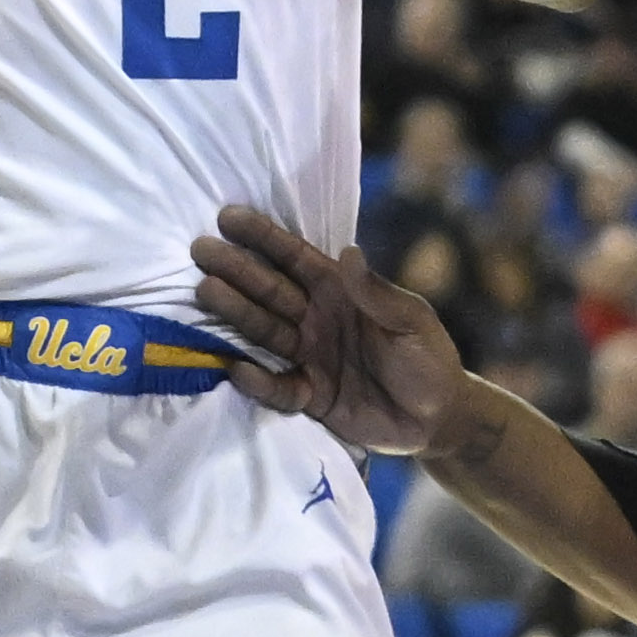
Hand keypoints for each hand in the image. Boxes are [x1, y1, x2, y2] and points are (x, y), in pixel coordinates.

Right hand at [190, 204, 466, 455]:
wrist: (437, 419)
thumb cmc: (429, 359)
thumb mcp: (412, 322)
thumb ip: (379, 293)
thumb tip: (349, 252)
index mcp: (339, 291)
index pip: (294, 258)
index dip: (263, 237)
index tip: (227, 217)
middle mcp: (315, 318)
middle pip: (269, 291)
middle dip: (236, 269)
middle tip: (199, 250)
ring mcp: (309, 356)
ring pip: (264, 331)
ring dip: (234, 313)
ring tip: (202, 292)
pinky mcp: (309, 396)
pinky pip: (277, 386)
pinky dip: (256, 380)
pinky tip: (233, 367)